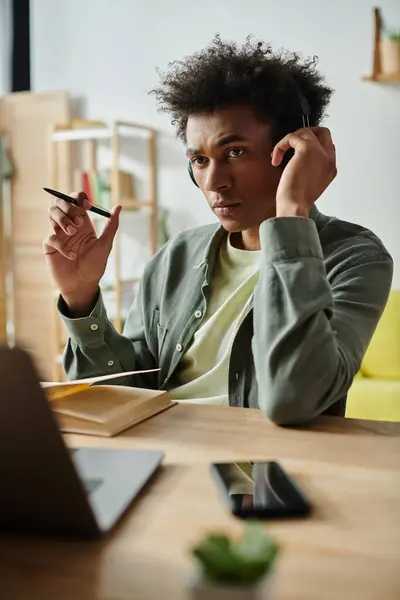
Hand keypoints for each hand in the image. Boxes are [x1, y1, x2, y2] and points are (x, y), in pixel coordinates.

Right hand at [43, 191, 120, 313]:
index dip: (79, 198)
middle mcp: (70, 225)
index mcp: (83, 222)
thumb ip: (111, 226)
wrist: (83, 286)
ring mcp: (58, 234)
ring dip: (62, 219)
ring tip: (72, 232)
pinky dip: (61, 245)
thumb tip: (119, 207)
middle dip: (69, 207)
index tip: (87, 206)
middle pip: (61, 202)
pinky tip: (71, 255)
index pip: (76, 200)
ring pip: (52, 213)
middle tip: (79, 222)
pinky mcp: (50, 247)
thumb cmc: (95, 266)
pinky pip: (50, 237)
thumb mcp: (105, 245)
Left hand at [271, 127, 336, 217]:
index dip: (311, 145)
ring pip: (306, 132)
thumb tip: (298, 161)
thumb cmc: (297, 200)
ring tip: (279, 155)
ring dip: (290, 140)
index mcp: (330, 168)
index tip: (296, 154)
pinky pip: (291, 137)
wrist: (295, 205)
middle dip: (305, 135)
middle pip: (323, 132)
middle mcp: (328, 158)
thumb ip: (311, 171)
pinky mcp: (307, 149)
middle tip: (290, 145)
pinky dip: (280, 146)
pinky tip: (275, 159)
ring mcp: (320, 152)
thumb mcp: (309, 185)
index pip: (327, 146)